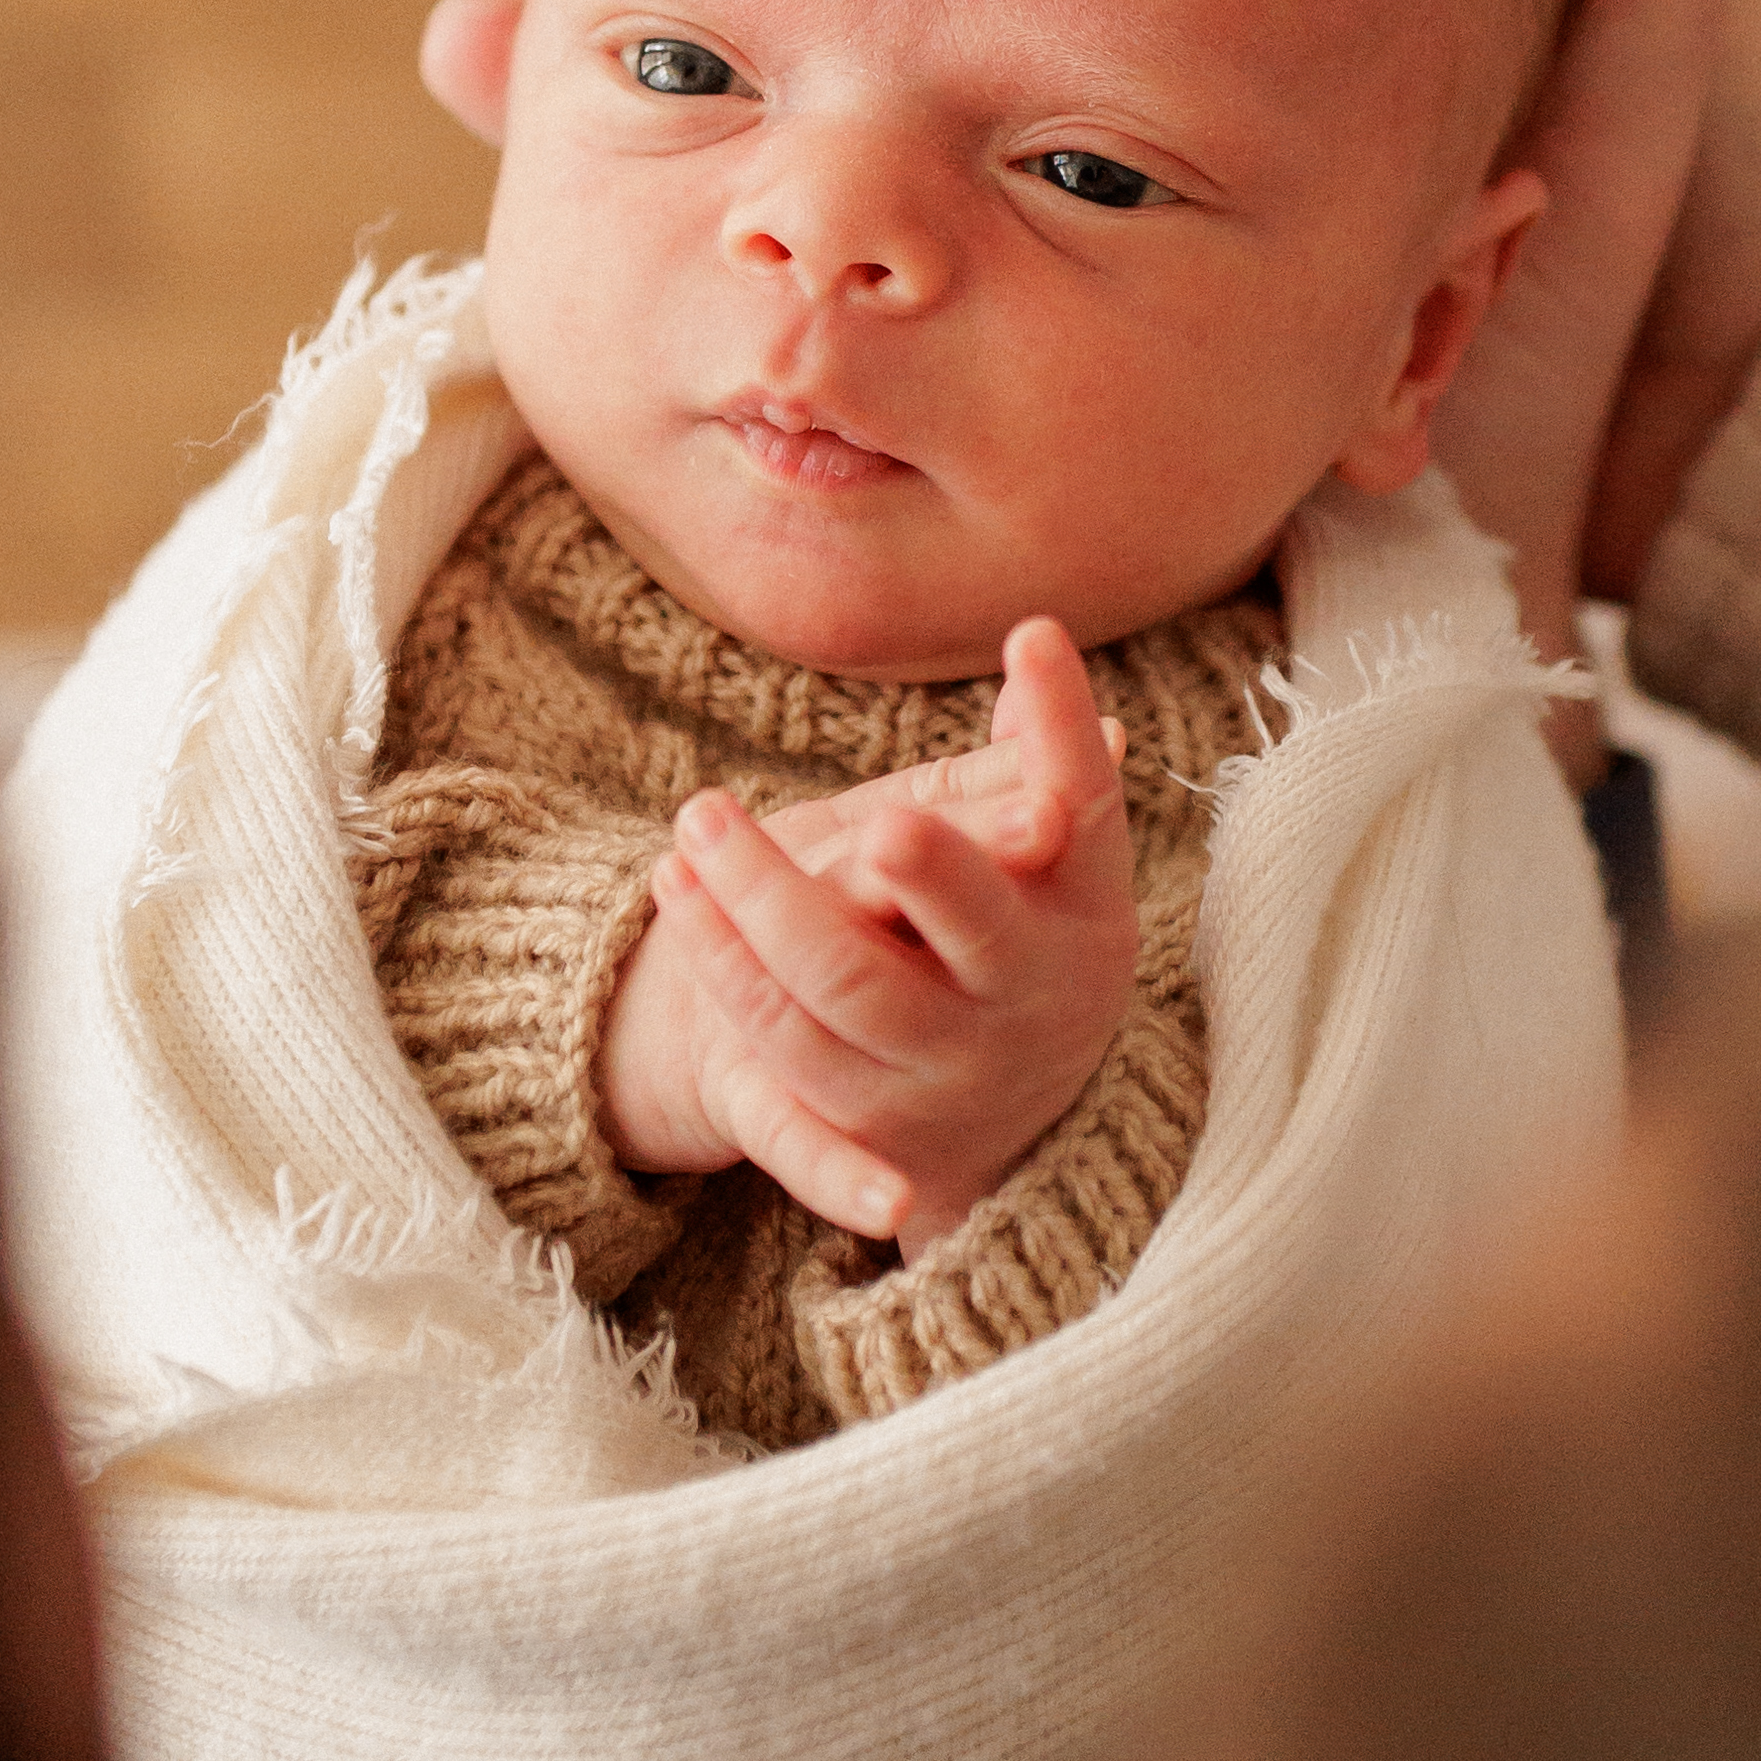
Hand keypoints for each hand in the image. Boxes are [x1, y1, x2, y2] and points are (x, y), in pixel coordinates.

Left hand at [597, 619, 1138, 1248]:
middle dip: (930, 869)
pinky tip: (677, 901)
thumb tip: (1035, 645)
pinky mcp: (864, 1125)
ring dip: (762, 900)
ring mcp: (947, 1070)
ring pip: (845, 984)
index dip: (1062, 734)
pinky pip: (781, 1044)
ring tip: (701, 820)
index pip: (1084, 812)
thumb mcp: (1038, 866)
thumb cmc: (1004, 945)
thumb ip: (1028, 763)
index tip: (1030, 633)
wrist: (986, 1128)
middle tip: (880, 822)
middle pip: (975, 924)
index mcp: (1079, 916)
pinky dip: (727, 976)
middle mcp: (1028, 998)